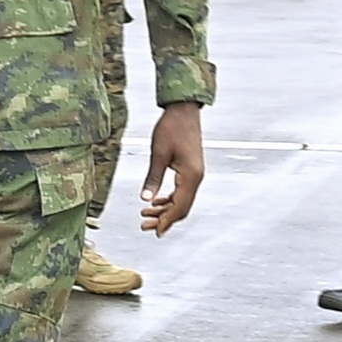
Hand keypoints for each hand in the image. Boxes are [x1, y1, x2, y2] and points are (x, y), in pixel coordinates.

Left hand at [137, 104, 205, 234]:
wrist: (183, 110)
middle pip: (182, 207)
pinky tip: (156, 201)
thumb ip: (153, 178)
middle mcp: (196, 178)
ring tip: (146, 215)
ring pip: (182, 200)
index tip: (153, 231)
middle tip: (145, 226)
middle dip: (164, 219)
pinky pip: (182, 191)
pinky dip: (170, 199)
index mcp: (191, 176)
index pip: (179, 206)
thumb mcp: (158, 154)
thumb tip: (145, 199)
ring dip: (166, 210)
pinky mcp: (192, 169)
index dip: (166, 220)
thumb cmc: (171, 128)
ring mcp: (196, 174)